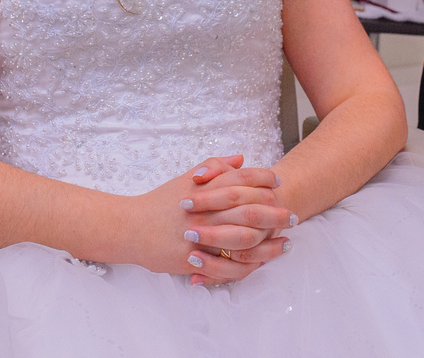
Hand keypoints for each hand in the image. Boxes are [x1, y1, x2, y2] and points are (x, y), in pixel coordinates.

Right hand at [122, 155, 295, 285]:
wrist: (130, 228)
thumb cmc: (160, 202)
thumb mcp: (185, 180)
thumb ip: (214, 166)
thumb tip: (242, 158)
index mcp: (202, 189)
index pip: (240, 179)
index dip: (262, 179)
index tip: (278, 181)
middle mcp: (203, 211)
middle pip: (247, 210)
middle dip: (275, 213)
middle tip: (293, 215)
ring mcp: (198, 236)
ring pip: (242, 240)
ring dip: (268, 242)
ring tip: (287, 241)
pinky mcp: (192, 259)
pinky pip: (225, 265)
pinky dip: (247, 264)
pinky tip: (262, 262)